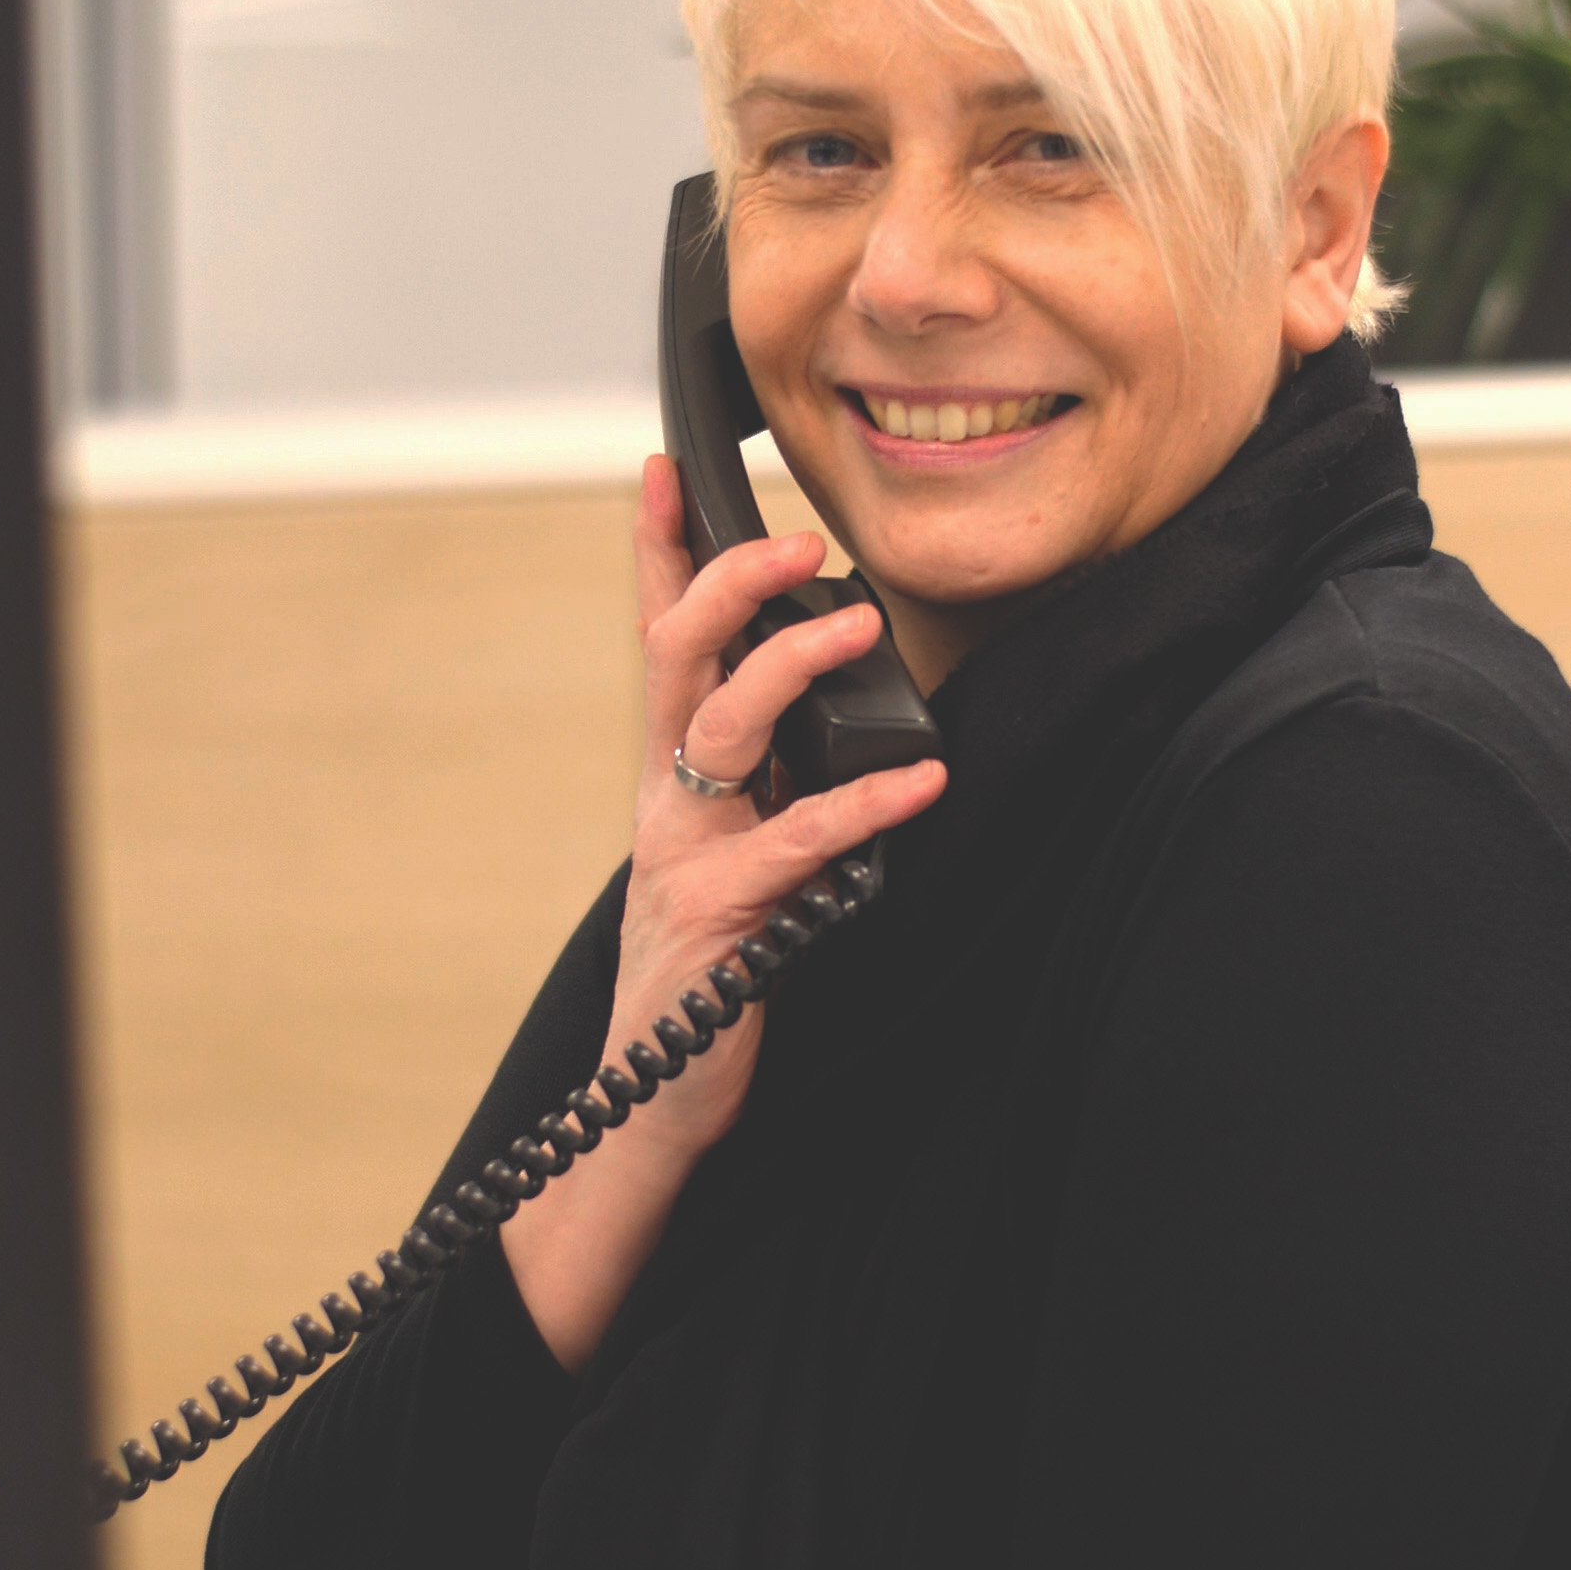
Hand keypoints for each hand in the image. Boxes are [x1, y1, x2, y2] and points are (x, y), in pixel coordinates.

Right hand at [498, 456, 946, 1370]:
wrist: (651, 1101)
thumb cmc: (712, 969)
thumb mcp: (736, 853)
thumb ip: (770, 784)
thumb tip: (836, 701)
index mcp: (672, 775)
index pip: (658, 640)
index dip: (657, 551)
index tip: (663, 468)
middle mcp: (669, 799)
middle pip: (680, 656)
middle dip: (729, 580)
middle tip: (795, 539)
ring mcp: (687, 854)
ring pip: (724, 726)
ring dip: (790, 663)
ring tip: (859, 623)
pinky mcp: (725, 920)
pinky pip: (794, 844)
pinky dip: (862, 806)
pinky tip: (919, 781)